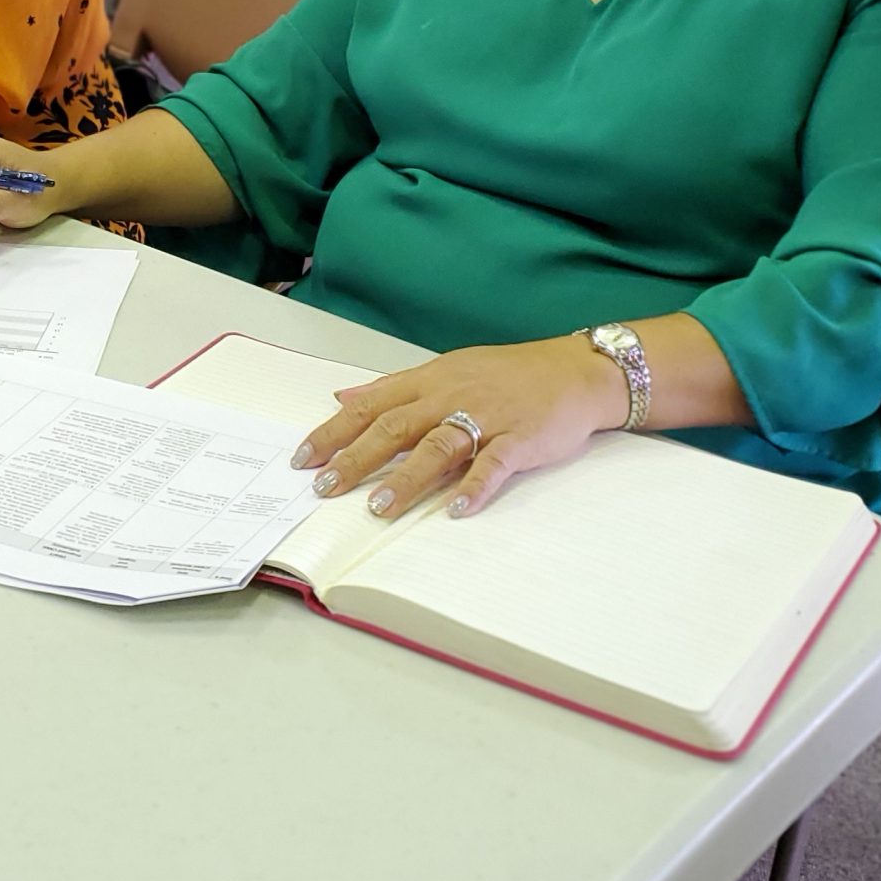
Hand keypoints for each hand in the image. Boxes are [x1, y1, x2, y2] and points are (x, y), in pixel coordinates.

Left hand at [294, 337, 627, 519]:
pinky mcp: (520, 439)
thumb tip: (344, 398)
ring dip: (406, 479)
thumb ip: (393, 388)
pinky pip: (494, 464)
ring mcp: (487, 417)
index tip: (303, 458)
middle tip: (325, 487)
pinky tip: (456, 510)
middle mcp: (451, 397)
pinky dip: (475, 486)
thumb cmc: (507, 375)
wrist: (576, 371)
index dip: (334, 432)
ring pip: (438, 446)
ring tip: (378, 508)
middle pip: (394, 428)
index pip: (370, 407)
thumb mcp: (444, 370)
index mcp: (429, 382)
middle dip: (356, 459)